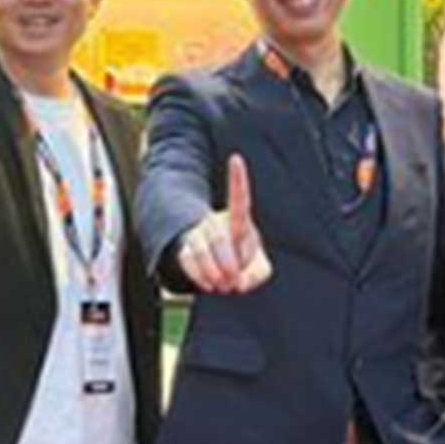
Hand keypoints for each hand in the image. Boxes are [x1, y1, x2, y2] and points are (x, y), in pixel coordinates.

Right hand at [176, 154, 273, 294]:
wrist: (219, 266)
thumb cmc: (244, 259)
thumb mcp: (259, 267)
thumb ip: (257, 274)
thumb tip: (238, 281)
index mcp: (239, 220)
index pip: (239, 198)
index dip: (237, 179)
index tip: (236, 158)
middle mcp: (216, 222)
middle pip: (218, 236)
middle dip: (226, 262)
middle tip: (233, 281)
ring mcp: (198, 234)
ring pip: (200, 247)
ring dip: (212, 271)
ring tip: (222, 285)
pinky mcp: (185, 248)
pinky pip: (187, 259)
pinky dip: (198, 275)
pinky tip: (208, 285)